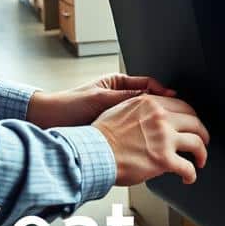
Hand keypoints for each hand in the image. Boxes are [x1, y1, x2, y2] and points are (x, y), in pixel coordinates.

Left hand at [26, 74, 175, 128]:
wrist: (47, 122)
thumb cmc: (68, 105)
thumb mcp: (100, 98)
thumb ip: (126, 98)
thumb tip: (151, 97)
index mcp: (117, 83)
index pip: (148, 84)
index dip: (163, 92)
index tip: (175, 99)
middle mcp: (119, 98)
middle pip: (148, 101)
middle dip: (162, 108)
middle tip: (177, 116)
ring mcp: (116, 114)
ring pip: (141, 117)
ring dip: (152, 123)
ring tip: (165, 130)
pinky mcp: (111, 129)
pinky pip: (132, 130)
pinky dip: (140, 135)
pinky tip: (148, 141)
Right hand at [93, 95, 208, 185]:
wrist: (94, 152)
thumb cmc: (101, 136)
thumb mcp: (120, 109)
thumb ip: (139, 108)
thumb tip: (149, 112)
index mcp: (150, 104)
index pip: (182, 105)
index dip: (190, 116)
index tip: (191, 124)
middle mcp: (160, 117)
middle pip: (194, 121)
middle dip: (201, 132)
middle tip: (202, 141)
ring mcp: (164, 138)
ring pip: (197, 142)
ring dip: (202, 153)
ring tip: (200, 160)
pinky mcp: (163, 159)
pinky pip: (187, 166)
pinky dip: (191, 174)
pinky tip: (188, 177)